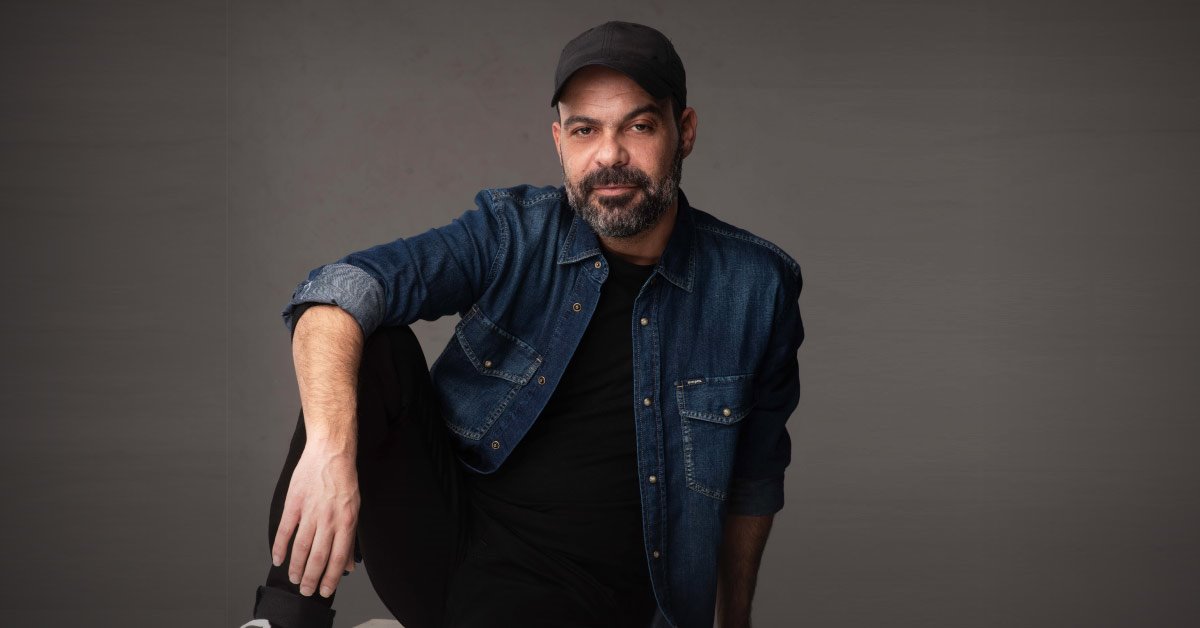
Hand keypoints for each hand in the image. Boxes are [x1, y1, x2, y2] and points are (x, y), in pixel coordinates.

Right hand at [271, 443, 360, 596]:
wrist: (331, 451)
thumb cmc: (344, 478)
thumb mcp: (355, 508)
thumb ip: (350, 538)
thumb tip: (349, 565)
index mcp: (347, 520)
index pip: (338, 558)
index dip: (331, 578)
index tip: (325, 590)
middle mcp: (329, 518)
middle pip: (318, 557)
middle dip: (311, 578)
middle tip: (305, 591)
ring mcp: (310, 511)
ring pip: (301, 547)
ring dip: (296, 567)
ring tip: (294, 579)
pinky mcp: (294, 502)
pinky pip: (285, 530)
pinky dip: (280, 547)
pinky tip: (278, 559)